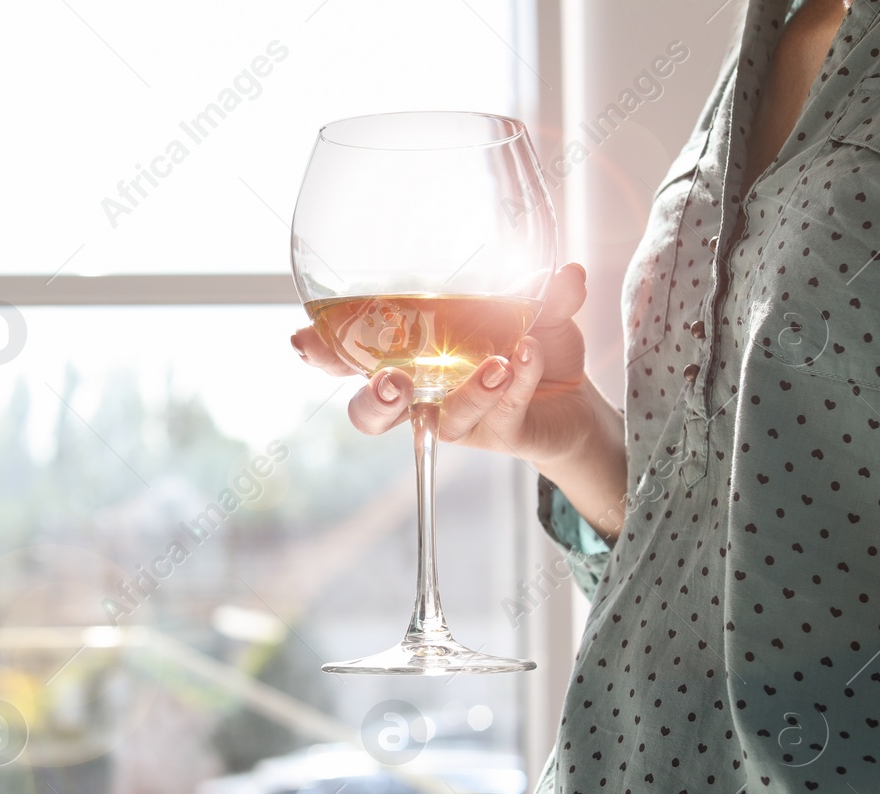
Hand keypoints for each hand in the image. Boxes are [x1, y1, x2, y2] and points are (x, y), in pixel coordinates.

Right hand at [290, 263, 627, 538]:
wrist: (577, 400)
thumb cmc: (531, 349)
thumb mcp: (535, 310)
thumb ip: (539, 291)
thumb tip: (562, 271)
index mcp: (412, 358)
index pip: (355, 357)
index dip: (323, 353)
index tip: (302, 340)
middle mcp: (425, 395)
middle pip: (372, 414)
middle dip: (374, 400)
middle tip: (392, 382)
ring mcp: (459, 420)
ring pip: (444, 420)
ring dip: (469, 391)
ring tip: (500, 362)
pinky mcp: (499, 436)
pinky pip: (500, 413)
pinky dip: (516, 382)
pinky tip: (528, 354)